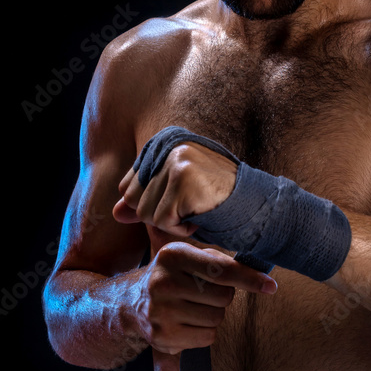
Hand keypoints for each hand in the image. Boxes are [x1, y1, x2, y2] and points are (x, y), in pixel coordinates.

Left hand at [112, 140, 237, 234]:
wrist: (254, 204)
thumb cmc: (213, 199)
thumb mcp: (173, 196)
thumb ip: (142, 200)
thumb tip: (116, 213)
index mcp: (162, 141)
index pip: (128, 187)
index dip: (153, 204)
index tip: (181, 198)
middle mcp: (167, 145)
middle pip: (133, 199)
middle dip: (159, 214)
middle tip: (190, 205)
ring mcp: (175, 161)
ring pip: (145, 212)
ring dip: (172, 222)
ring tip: (197, 208)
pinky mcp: (183, 180)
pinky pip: (162, 220)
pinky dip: (181, 229)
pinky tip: (201, 215)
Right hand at [131, 241, 276, 353]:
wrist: (131, 302)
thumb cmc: (173, 275)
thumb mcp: (189, 257)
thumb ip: (221, 262)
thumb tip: (262, 277)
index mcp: (172, 255)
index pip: (221, 270)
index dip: (249, 279)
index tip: (270, 286)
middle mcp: (163, 282)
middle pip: (223, 297)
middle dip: (222, 296)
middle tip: (204, 292)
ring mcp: (160, 311)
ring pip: (216, 319)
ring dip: (213, 315)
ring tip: (193, 306)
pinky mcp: (162, 336)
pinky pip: (207, 338)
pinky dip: (204, 332)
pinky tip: (187, 322)